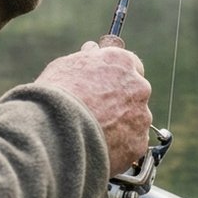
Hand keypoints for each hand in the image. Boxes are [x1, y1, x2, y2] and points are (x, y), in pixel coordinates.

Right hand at [35, 43, 151, 175]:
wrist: (56, 131)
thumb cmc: (56, 95)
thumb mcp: (66, 66)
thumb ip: (87, 58)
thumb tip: (92, 50)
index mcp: (122, 62)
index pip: (130, 66)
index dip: (117, 77)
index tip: (108, 85)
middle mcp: (138, 86)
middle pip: (135, 94)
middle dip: (120, 103)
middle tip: (97, 113)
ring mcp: (141, 116)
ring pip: (135, 121)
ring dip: (120, 126)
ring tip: (93, 134)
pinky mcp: (139, 143)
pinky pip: (132, 144)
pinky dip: (120, 147)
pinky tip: (99, 147)